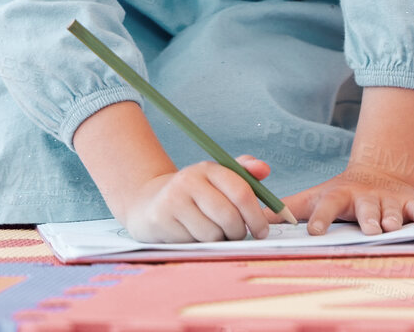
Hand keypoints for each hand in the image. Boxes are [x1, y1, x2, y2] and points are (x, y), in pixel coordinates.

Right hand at [119, 156, 281, 242]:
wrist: (149, 203)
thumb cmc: (195, 195)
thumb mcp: (217, 180)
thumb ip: (244, 174)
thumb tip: (264, 169)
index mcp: (209, 169)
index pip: (241, 191)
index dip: (256, 215)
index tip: (262, 231)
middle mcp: (189, 180)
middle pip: (228, 216)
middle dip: (239, 232)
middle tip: (238, 236)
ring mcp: (173, 200)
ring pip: (212, 234)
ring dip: (219, 240)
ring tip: (213, 233)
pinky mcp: (161, 220)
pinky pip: (193, 243)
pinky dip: (199, 244)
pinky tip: (193, 235)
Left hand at [284, 165, 413, 235]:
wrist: (376, 173)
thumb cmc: (339, 195)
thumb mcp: (312, 198)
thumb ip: (285, 208)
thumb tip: (255, 220)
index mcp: (339, 197)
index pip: (327, 206)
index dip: (322, 218)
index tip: (315, 232)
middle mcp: (364, 197)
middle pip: (366, 209)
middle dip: (368, 218)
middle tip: (370, 229)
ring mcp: (388, 199)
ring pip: (392, 211)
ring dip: (393, 219)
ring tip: (392, 227)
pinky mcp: (409, 201)